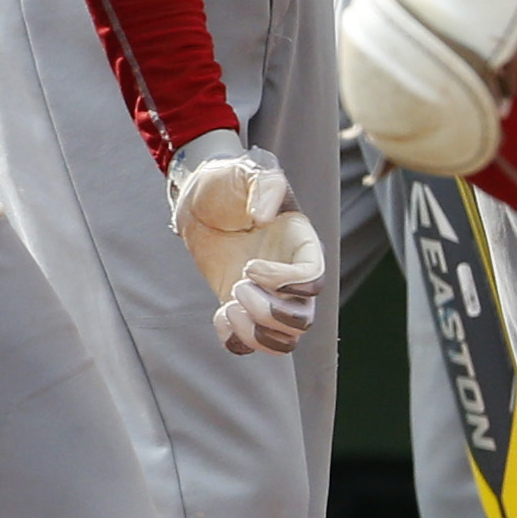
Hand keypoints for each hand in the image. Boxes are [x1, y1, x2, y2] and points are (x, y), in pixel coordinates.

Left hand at [168, 136, 329, 354]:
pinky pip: (249, 345)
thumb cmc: (231, 183)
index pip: (314, 281)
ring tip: (229, 305)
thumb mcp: (249, 172)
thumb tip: (263, 218)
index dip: (285, 281)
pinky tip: (219, 312)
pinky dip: (234, 339)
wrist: (202, 201)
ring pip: (283, 341)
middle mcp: (293, 279)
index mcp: (303, 248)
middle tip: (238, 285)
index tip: (250, 265)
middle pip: (302, 321)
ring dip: (255, 332)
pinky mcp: (242, 310)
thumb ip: (264, 187)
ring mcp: (269, 298)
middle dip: (267, 312)